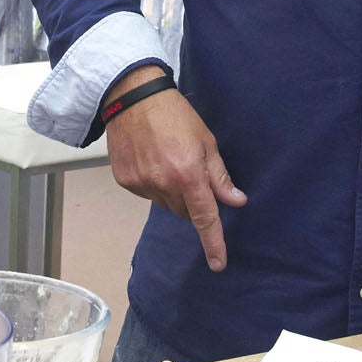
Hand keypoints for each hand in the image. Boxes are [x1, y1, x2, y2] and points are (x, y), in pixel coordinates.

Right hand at [103, 69, 245, 271]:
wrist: (132, 97)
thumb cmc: (175, 114)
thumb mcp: (206, 141)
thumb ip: (219, 175)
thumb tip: (236, 201)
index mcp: (188, 174)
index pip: (205, 217)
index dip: (213, 243)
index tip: (218, 264)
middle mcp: (163, 184)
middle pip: (183, 212)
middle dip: (191, 200)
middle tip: (189, 173)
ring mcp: (141, 184)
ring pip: (164, 203)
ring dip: (170, 191)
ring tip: (166, 159)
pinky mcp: (125, 180)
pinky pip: (145, 193)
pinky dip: (151, 183)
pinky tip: (149, 159)